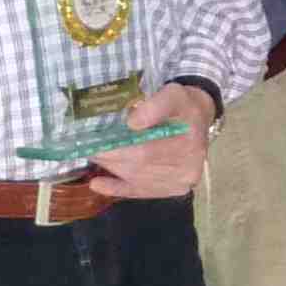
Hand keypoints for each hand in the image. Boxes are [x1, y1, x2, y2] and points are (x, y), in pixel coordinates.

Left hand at [87, 81, 218, 199]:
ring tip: (93, 156)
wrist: (199, 118)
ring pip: (137, 179)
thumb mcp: (173, 94)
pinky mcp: (173, 188)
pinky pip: (142, 191)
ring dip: (111, 168)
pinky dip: (117, 188)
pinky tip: (97, 184)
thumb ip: (155, 106)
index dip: (117, 149)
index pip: (147, 151)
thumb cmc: (183, 106)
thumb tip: (133, 123)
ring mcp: (181, 181)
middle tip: (86, 148)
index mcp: (189, 142)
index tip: (93, 143)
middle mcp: (188, 167)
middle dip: (109, 158)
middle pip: (140, 167)